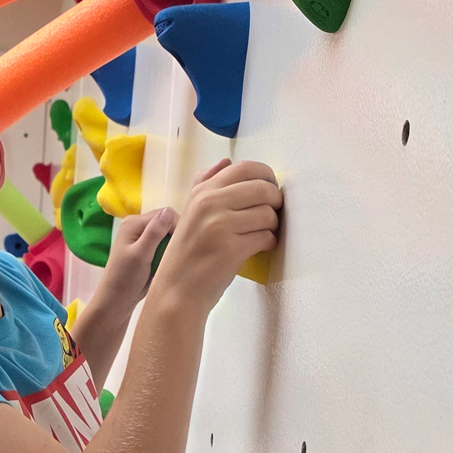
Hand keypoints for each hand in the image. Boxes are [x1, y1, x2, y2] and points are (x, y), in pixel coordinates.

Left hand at [93, 207, 175, 320]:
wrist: (115, 301)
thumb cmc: (125, 279)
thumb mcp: (141, 255)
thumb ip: (154, 233)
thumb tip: (169, 210)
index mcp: (133, 223)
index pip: (165, 214)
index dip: (176, 226)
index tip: (180, 245)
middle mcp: (137, 226)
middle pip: (166, 222)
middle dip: (175, 235)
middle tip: (179, 253)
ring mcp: (141, 238)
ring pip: (166, 233)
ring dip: (172, 244)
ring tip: (174, 258)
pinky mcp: (145, 249)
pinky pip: (162, 244)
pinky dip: (168, 251)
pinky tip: (169, 261)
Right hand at [148, 158, 280, 313]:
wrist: (176, 291)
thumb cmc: (187, 253)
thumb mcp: (189, 213)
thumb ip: (205, 185)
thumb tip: (226, 161)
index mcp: (201, 192)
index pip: (244, 167)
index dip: (265, 176)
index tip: (269, 190)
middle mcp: (209, 204)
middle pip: (262, 189)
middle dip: (276, 201)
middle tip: (273, 213)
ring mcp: (219, 226)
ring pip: (267, 214)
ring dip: (272, 225)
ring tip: (262, 233)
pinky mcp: (231, 249)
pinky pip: (266, 237)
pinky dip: (268, 243)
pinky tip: (258, 248)